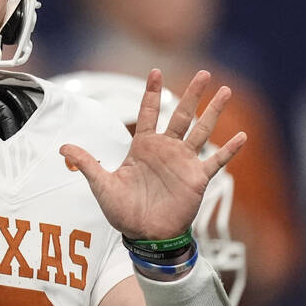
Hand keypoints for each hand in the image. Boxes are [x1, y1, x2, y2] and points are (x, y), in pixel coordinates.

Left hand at [61, 69, 245, 239]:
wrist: (145, 235)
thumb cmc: (124, 212)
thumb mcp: (101, 185)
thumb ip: (87, 164)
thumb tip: (63, 148)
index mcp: (143, 146)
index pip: (148, 112)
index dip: (151, 92)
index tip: (155, 70)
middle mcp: (166, 149)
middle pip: (181, 114)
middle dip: (192, 93)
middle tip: (204, 73)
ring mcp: (183, 162)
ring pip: (201, 130)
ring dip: (213, 112)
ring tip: (226, 91)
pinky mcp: (197, 178)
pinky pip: (216, 160)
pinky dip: (229, 149)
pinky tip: (242, 136)